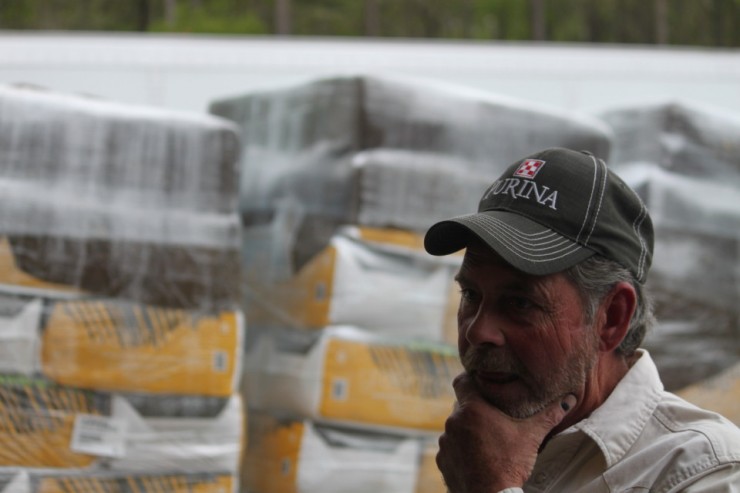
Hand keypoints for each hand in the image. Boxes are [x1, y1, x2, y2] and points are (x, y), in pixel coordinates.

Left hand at [436, 372, 576, 492]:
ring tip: (485, 441)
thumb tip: (569, 399)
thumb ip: (549, 414)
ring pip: (455, 428)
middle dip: (474, 410)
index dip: (470, 380)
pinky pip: (450, 448)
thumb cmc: (511, 464)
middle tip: (492, 418)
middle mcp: (453, 422)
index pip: (461, 381)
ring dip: (466, 431)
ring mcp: (445, 442)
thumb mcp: (532, 436)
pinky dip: (460, 450)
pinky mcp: (442, 460)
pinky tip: (475, 458)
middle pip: (461, 406)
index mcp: (472, 409)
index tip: (480, 384)